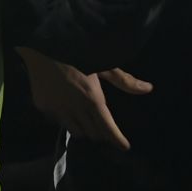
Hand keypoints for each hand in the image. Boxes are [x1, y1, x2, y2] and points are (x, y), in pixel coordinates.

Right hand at [21, 50, 150, 149]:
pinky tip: (66, 110)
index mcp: (92, 99)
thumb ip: (124, 80)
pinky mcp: (42, 106)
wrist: (43, 44)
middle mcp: (75, 108)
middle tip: (104, 127)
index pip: (107, 127)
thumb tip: (149, 89)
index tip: (124, 146)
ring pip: (75, 131)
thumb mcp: (103, 64)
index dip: (117, 139)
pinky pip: (57, 121)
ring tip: (85, 120)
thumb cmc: (77, 51)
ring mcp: (57, 109)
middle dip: (101, 133)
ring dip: (83, 129)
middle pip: (92, 133)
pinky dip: (65, 119)